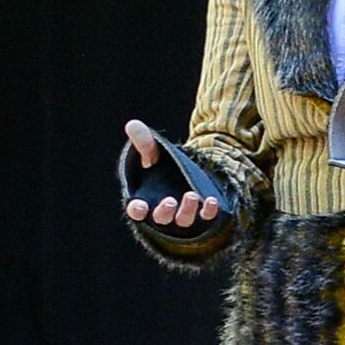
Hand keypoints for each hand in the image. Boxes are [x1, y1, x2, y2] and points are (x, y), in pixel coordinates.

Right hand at [122, 117, 221, 231]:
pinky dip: (208, 212)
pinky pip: (206, 218)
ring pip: (183, 220)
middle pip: (161, 218)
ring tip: (192, 195)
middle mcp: (163, 213)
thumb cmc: (162, 169)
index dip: (137, 210)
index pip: (137, 211)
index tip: (140, 206)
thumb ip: (144, 142)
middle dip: (164, 211)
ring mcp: (182, 217)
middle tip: (169, 201)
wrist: (190, 176)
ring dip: (187, 210)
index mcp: (145, 201)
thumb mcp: (153, 154)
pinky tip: (211, 201)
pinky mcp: (202, 217)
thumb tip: (133, 124)